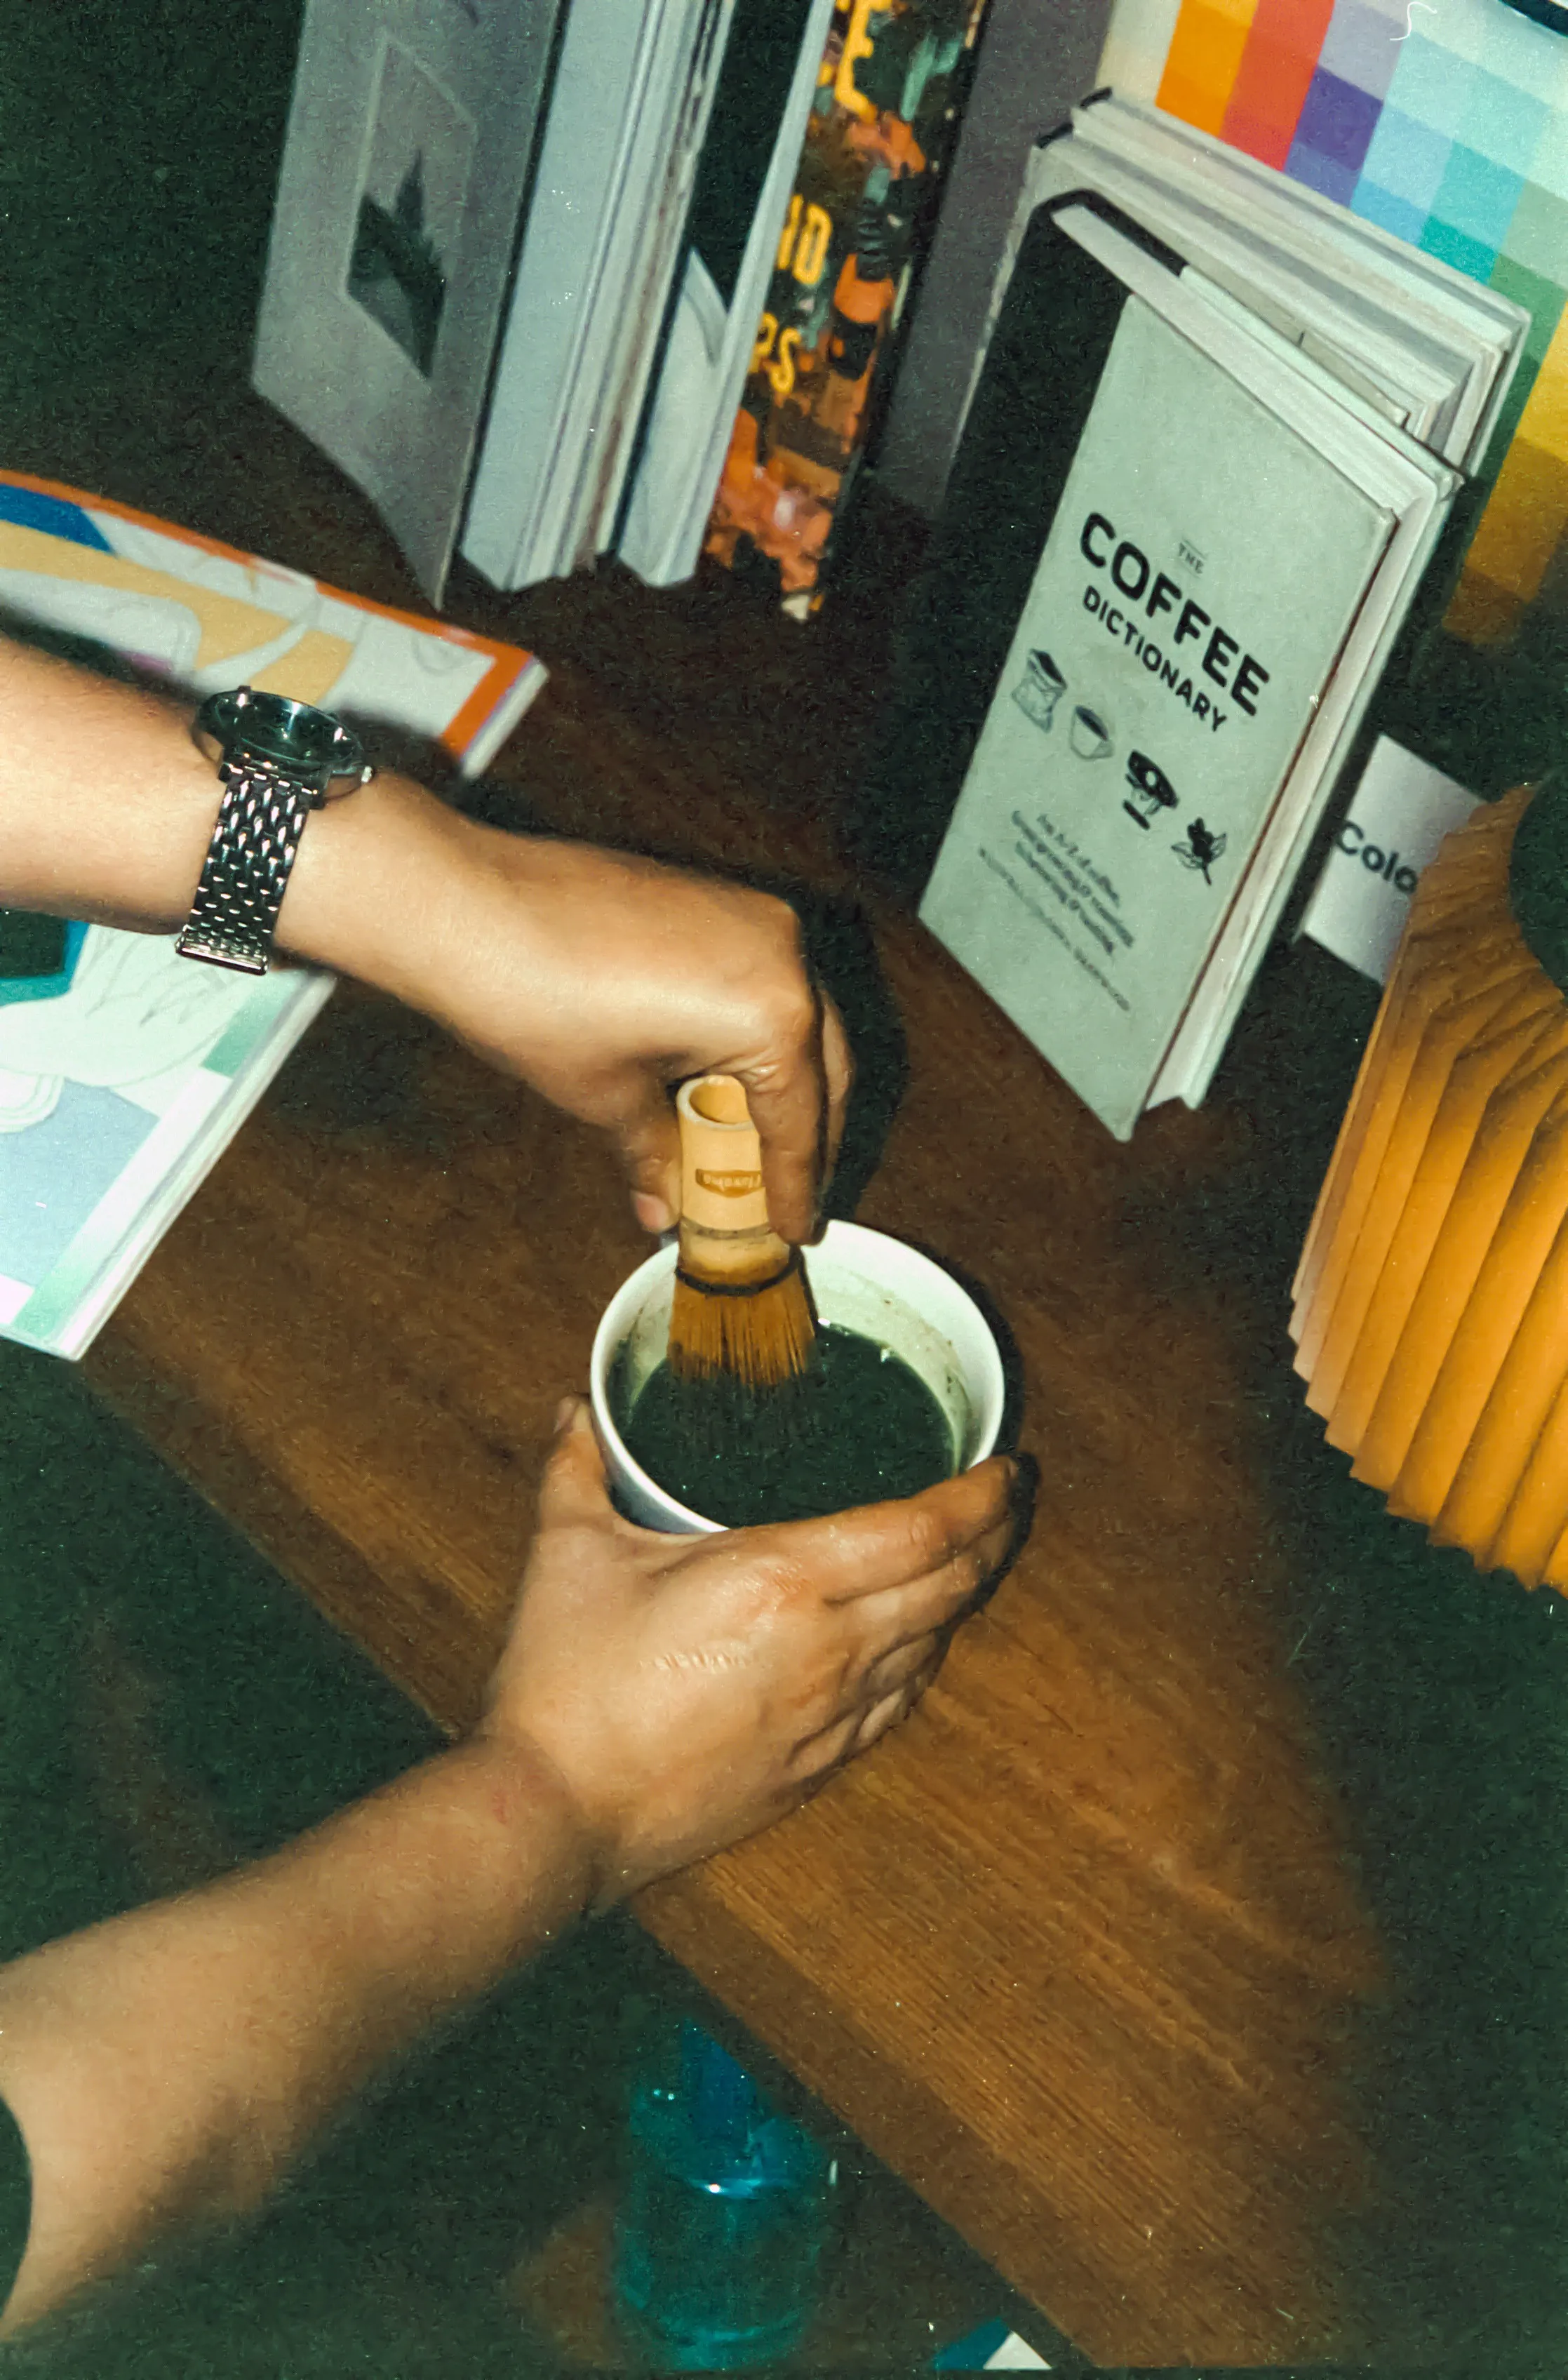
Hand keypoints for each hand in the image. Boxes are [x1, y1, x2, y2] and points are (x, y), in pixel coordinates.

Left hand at [431, 830, 850, 1243]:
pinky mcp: (718, 900)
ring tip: (755, 1145)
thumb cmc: (535, 999)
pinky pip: (765, 981)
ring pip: (801, 1020)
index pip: (800, 1119)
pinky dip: (755, 1035)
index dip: (796, 1186)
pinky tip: (721, 1077)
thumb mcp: (608, 1097)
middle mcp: (783, 954)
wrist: (465, 906)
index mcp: (772, 1011)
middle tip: (788, 1194)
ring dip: (785, 1083)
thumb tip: (665, 1210)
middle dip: (808, 1133)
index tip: (798, 1230)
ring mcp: (753, 917)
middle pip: (823, 1066)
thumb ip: (657, 1155)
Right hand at [480, 1400, 1018, 1904]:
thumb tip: (573, 1409)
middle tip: (1006, 1497)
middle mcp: (828, 1647)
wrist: (556, 1814)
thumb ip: (579, 1468)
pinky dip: (921, 1659)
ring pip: (932, 1645)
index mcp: (782, 1579)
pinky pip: (896, 1703)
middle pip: (952, 1586)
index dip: (980, 1497)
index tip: (1004, 1466)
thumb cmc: (564, 1683)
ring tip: (972, 1556)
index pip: (924, 1531)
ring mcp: (829, 1716)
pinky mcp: (814, 1768)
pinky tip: (916, 1641)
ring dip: (964, 1595)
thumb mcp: (569, 1553)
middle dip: (993, 1537)